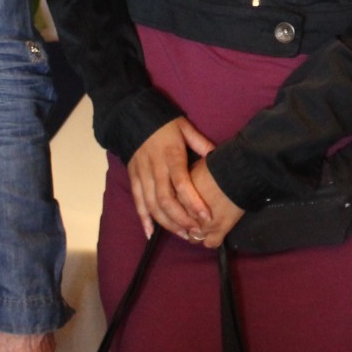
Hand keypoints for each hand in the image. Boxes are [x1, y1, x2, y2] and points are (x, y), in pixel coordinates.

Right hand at [127, 117, 216, 240]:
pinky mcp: (133, 179)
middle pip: (165, 200)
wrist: (133, 117)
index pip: (182, 183)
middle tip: (196, 231)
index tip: (206, 216)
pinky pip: (137, 202)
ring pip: (151, 205)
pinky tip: (151, 233)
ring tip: (183, 235)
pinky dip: (143, 219)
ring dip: (167, 223)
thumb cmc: (164, 124)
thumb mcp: (185, 128)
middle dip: (181, 219)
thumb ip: (201, 143)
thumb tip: (218, 156)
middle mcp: (155, 168)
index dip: (193, 202)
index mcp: (170, 156)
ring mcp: (142, 175)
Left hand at [188, 158, 245, 248]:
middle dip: (188, 223)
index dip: (180, 210)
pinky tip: (216, 234)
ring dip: (199, 234)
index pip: (172, 210)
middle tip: (196, 219)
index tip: (187, 208)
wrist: (238, 172)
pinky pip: (211, 243)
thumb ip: (190, 178)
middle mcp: (187, 212)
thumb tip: (189, 179)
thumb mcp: (197, 167)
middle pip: (182, 225)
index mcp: (179, 196)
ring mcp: (202, 222)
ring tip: (206, 228)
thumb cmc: (219, 165)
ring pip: (195, 237)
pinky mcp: (219, 229)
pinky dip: (212, 240)